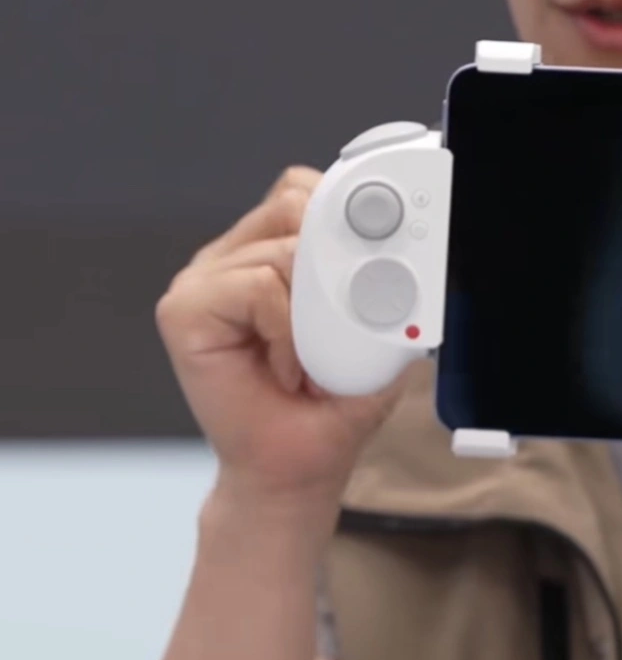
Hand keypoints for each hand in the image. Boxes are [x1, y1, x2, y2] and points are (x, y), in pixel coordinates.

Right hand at [156, 167, 404, 509]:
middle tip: (344, 321)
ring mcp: (202, 280)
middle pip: (293, 205)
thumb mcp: (374, 331)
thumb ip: (379, 282)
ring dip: (314, 314)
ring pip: (282, 251)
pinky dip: (287, 330)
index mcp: (268, 250)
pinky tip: (287, 370)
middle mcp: (231, 257)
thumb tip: (400, 252)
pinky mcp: (183, 310)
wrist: (295, 467)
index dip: (343, 211)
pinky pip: (256, 286)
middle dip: (335, 260)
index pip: (302, 192)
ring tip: (309, 361)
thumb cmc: (332, 403)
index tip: (384, 244)